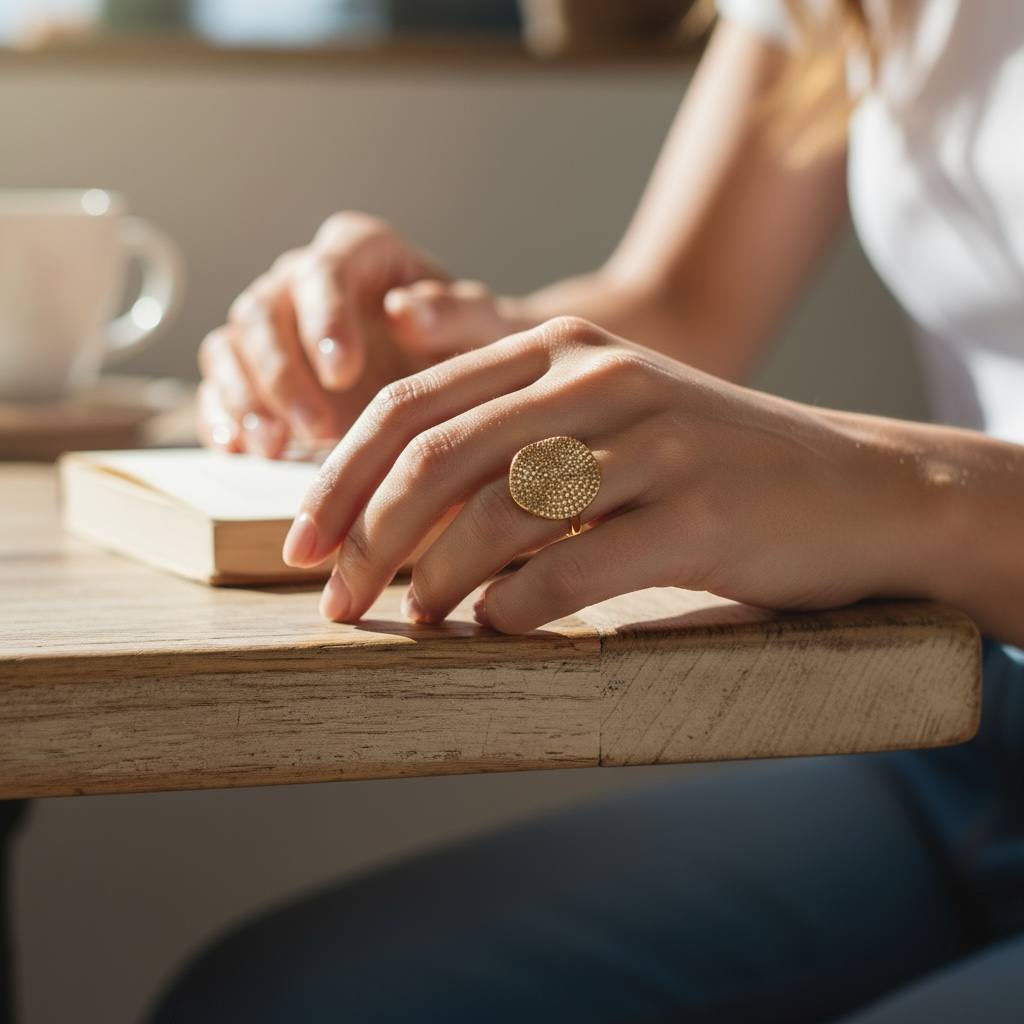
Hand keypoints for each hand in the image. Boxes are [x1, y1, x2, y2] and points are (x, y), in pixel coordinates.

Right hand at [197, 212, 529, 456]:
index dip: (326, 318)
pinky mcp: (257, 375)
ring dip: (246, 398)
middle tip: (314, 427)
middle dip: (282, 372)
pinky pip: (219, 386)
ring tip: (272, 449)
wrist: (462, 384)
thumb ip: (460, 314)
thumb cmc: (479, 348)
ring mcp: (276, 328)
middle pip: (265, 310)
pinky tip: (237, 450)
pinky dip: (221, 417)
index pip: (326, 270)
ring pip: (232, 346)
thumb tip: (405, 312)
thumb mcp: (490, 331)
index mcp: (363, 254)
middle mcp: (306, 282)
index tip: (344, 373)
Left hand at [282, 317, 927, 632]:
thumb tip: (397, 516)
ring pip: (495, 513)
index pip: (411, 407)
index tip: (301, 545)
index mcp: (561, 348)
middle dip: (364, 537)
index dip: (338, 478)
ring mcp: (652, 440)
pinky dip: (513, 608)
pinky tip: (493, 631)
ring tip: (412, 624)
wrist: (857, 489)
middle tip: (331, 600)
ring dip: (432, 582)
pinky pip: (571, 569)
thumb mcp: (608, 426)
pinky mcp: (698, 512)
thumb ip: (512, 444)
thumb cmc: (710, 469)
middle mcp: (598, 377)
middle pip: (433, 456)